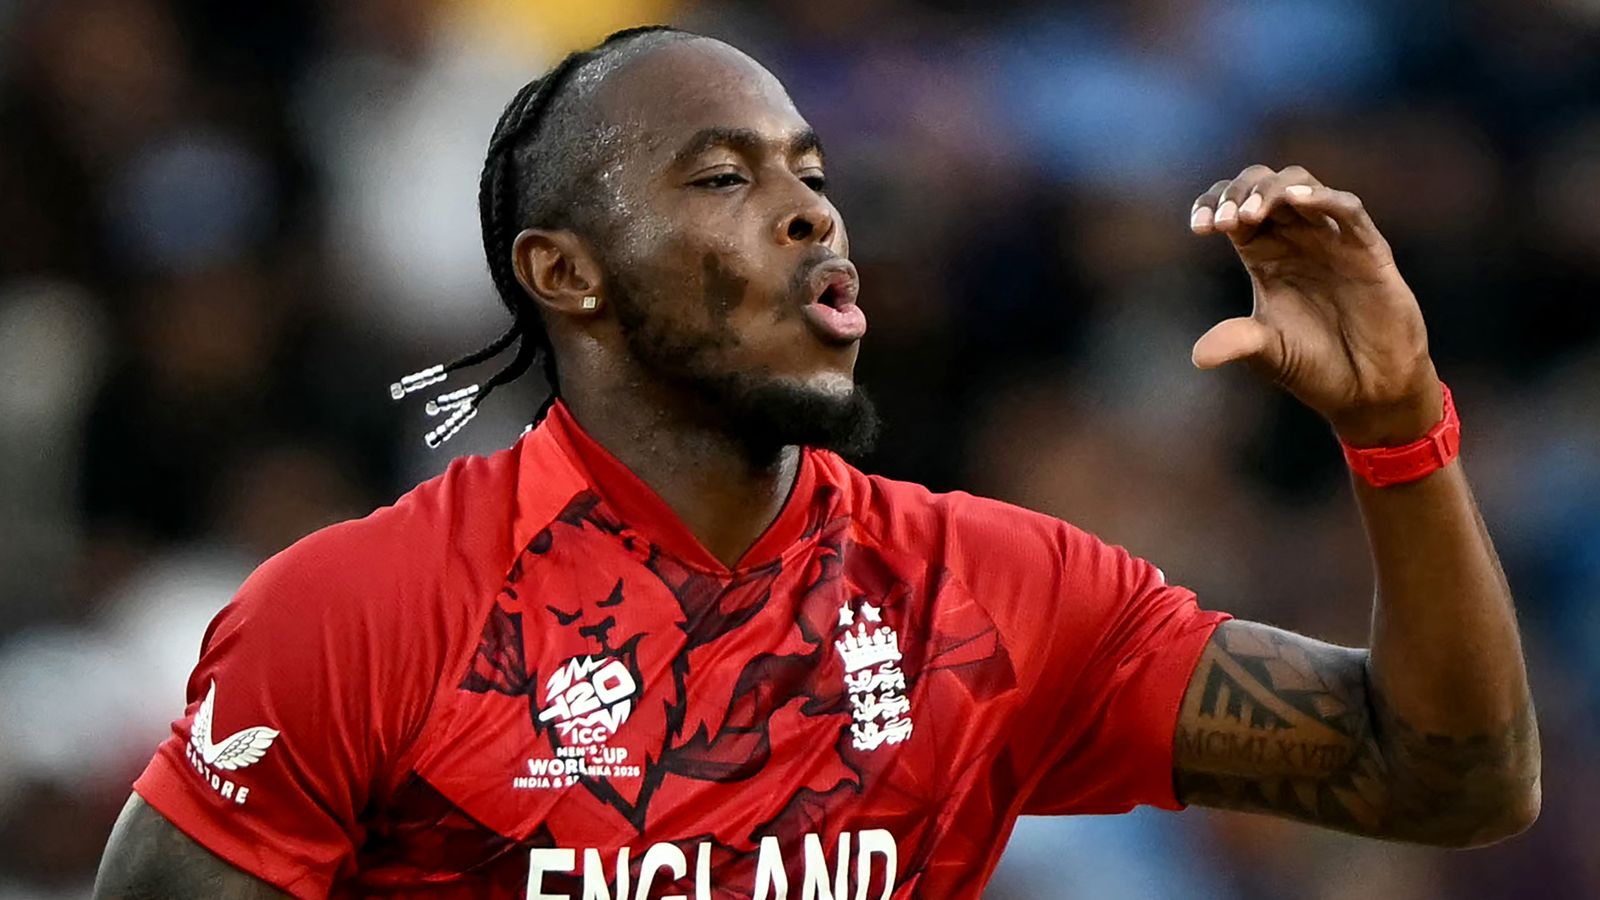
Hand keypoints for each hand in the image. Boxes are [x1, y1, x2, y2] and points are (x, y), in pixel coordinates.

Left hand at [1189, 165, 1441, 446]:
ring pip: (1302, 186)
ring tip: (1248, 213)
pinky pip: (1348, 210)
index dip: (1214, 205)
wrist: (1368, 389)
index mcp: (1265, 254)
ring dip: (1273, 190)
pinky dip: (1323, 198)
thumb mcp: (1267, 354)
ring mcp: (1332, 240)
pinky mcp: (1367, 251)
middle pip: (1264, 186)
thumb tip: (1198, 356)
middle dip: (1239, 192)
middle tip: (1222, 221)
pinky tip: (1297, 199)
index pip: (1234, 209)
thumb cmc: (1316, 365)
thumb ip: (1237, 343)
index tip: (1199, 229)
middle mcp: (1296, 239)